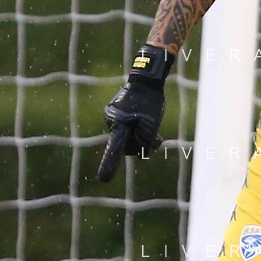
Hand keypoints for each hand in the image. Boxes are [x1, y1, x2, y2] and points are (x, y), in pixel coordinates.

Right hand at [97, 46, 174, 181]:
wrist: (146, 81)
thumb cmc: (149, 102)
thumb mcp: (150, 124)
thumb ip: (143, 141)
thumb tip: (139, 152)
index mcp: (118, 124)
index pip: (115, 148)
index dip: (110, 164)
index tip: (103, 180)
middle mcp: (112, 123)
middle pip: (126, 146)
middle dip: (141, 145)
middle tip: (156, 139)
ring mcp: (114, 120)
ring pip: (129, 139)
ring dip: (143, 140)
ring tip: (156, 135)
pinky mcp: (120, 117)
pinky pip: (129, 131)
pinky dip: (140, 133)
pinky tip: (153, 132)